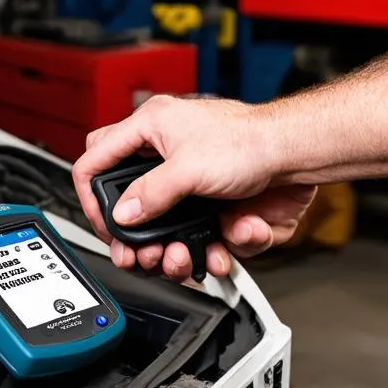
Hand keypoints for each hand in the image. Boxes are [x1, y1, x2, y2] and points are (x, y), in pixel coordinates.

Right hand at [72, 95, 316, 281]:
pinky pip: (199, 237)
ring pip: (163, 229)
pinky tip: (224, 244)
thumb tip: (122, 215)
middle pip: (129, 203)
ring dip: (172, 251)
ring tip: (182, 257)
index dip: (92, 195)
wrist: (296, 155)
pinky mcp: (212, 206)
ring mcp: (189, 185)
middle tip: (140, 255)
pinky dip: (212, 249)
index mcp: (151, 130)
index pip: (97, 160)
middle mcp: (167, 156)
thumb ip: (148, 194)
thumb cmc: (251, 141)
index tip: (104, 225)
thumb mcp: (188, 167)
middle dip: (137, 237)